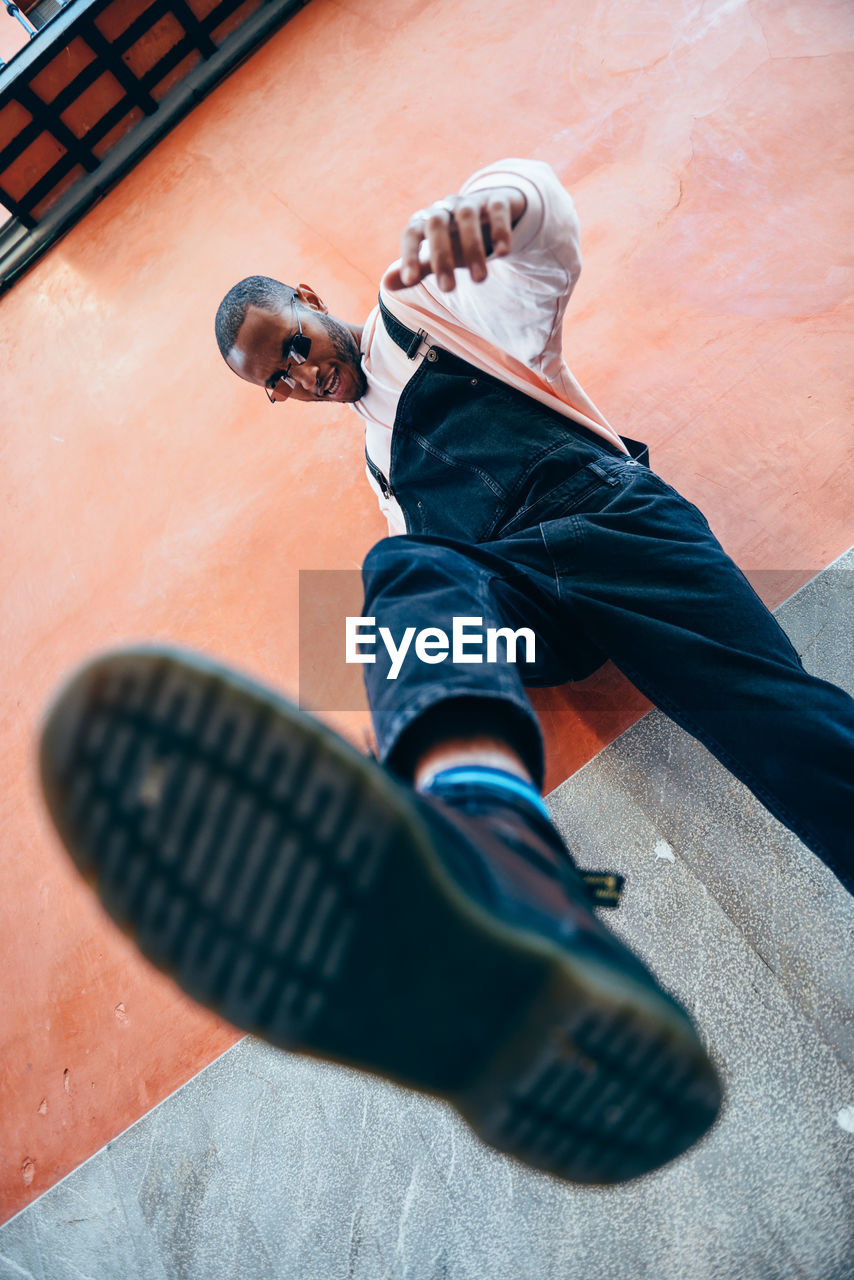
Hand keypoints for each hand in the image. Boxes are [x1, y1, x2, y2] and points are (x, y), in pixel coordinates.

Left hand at [385, 186, 526, 291]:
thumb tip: (386, 284)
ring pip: (467, 216)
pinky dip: (499, 229)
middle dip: (441, 257)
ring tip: (479, 280)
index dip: (408, 256)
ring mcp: (471, 201)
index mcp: (426, 221)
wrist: (491, 212)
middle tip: (448, 290)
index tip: (410, 281)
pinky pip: (497, 208)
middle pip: (436, 223)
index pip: (411, 234)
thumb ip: (417, 268)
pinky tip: (503, 253)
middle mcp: (446, 207)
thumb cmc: (457, 239)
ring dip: (472, 248)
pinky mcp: (498, 199)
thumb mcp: (437, 256)